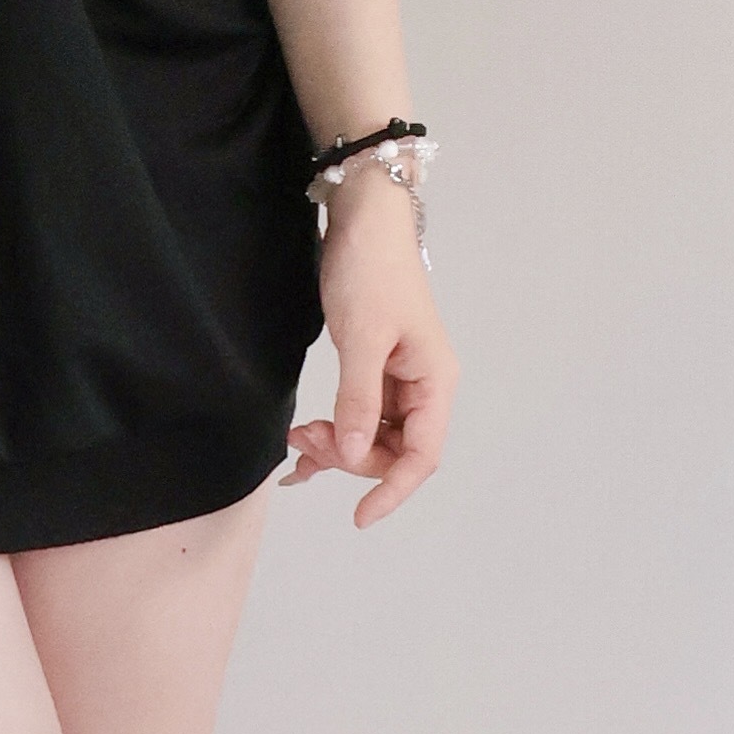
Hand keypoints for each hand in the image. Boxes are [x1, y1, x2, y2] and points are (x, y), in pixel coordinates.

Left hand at [287, 165, 455, 523]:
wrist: (364, 217)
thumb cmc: (371, 271)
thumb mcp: (361, 337)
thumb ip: (359, 398)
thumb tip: (356, 454)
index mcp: (434, 381)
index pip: (422, 455)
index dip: (393, 490)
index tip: (358, 516)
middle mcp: (423, 385)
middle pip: (395, 451)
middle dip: (351, 458)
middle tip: (305, 443)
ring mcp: (399, 378)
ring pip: (374, 436)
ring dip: (339, 445)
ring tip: (298, 437)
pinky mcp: (375, 367)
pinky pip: (360, 415)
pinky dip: (335, 429)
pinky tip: (305, 443)